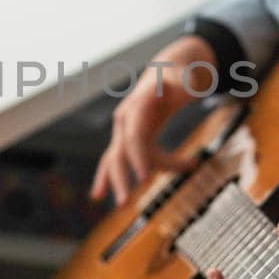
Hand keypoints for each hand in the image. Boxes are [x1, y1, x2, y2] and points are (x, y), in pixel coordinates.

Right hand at [89, 35, 218, 206]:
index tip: (145, 179)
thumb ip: (173, 85)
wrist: (167, 72)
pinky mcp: (128, 139)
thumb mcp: (179, 79)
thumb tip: (162, 88)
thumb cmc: (176, 78)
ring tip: (121, 206)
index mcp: (136, 107)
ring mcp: (124, 130)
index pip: (134, 137)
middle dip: (122, 179)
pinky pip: (118, 160)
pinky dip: (111, 178)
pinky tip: (99, 195)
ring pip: (113, 160)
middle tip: (126, 204)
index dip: (138, 158)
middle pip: (119, 153)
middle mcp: (124, 121)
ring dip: (114, 183)